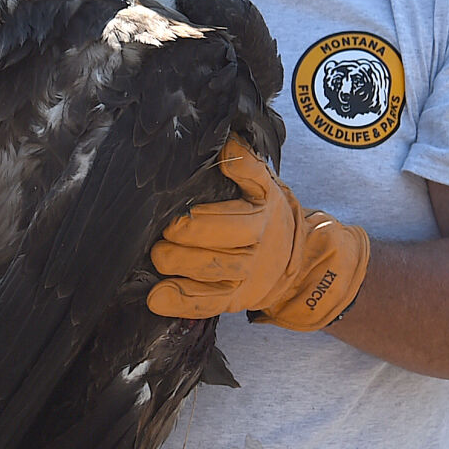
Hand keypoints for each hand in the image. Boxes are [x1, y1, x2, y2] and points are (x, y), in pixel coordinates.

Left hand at [147, 136, 367, 330]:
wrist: (291, 258)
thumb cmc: (264, 213)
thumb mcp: (263, 186)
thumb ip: (247, 165)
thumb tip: (228, 142)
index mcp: (260, 219)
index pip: (234, 222)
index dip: (203, 222)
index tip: (176, 219)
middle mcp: (253, 253)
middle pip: (217, 254)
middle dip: (185, 244)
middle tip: (163, 234)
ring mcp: (241, 280)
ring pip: (209, 280)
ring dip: (180, 269)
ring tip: (158, 258)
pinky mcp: (229, 301)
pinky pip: (204, 306)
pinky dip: (179, 304)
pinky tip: (157, 298)